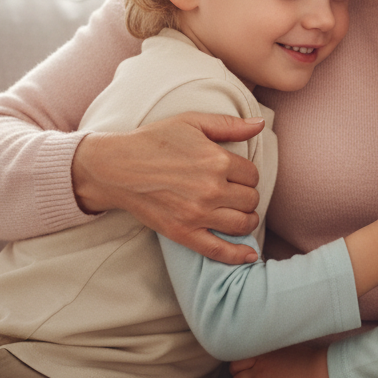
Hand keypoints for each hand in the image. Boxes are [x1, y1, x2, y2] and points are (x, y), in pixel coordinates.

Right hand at [72, 112, 263, 262]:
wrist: (117, 167)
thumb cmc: (155, 140)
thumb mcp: (192, 122)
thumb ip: (229, 124)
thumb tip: (260, 124)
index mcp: (217, 160)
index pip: (252, 174)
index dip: (247, 174)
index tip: (236, 174)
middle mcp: (211, 189)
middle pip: (250, 199)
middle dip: (247, 195)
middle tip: (236, 193)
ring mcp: (197, 214)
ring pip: (242, 223)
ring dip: (247, 220)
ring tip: (241, 215)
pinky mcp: (183, 233)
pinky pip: (218, 250)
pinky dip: (237, 255)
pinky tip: (250, 255)